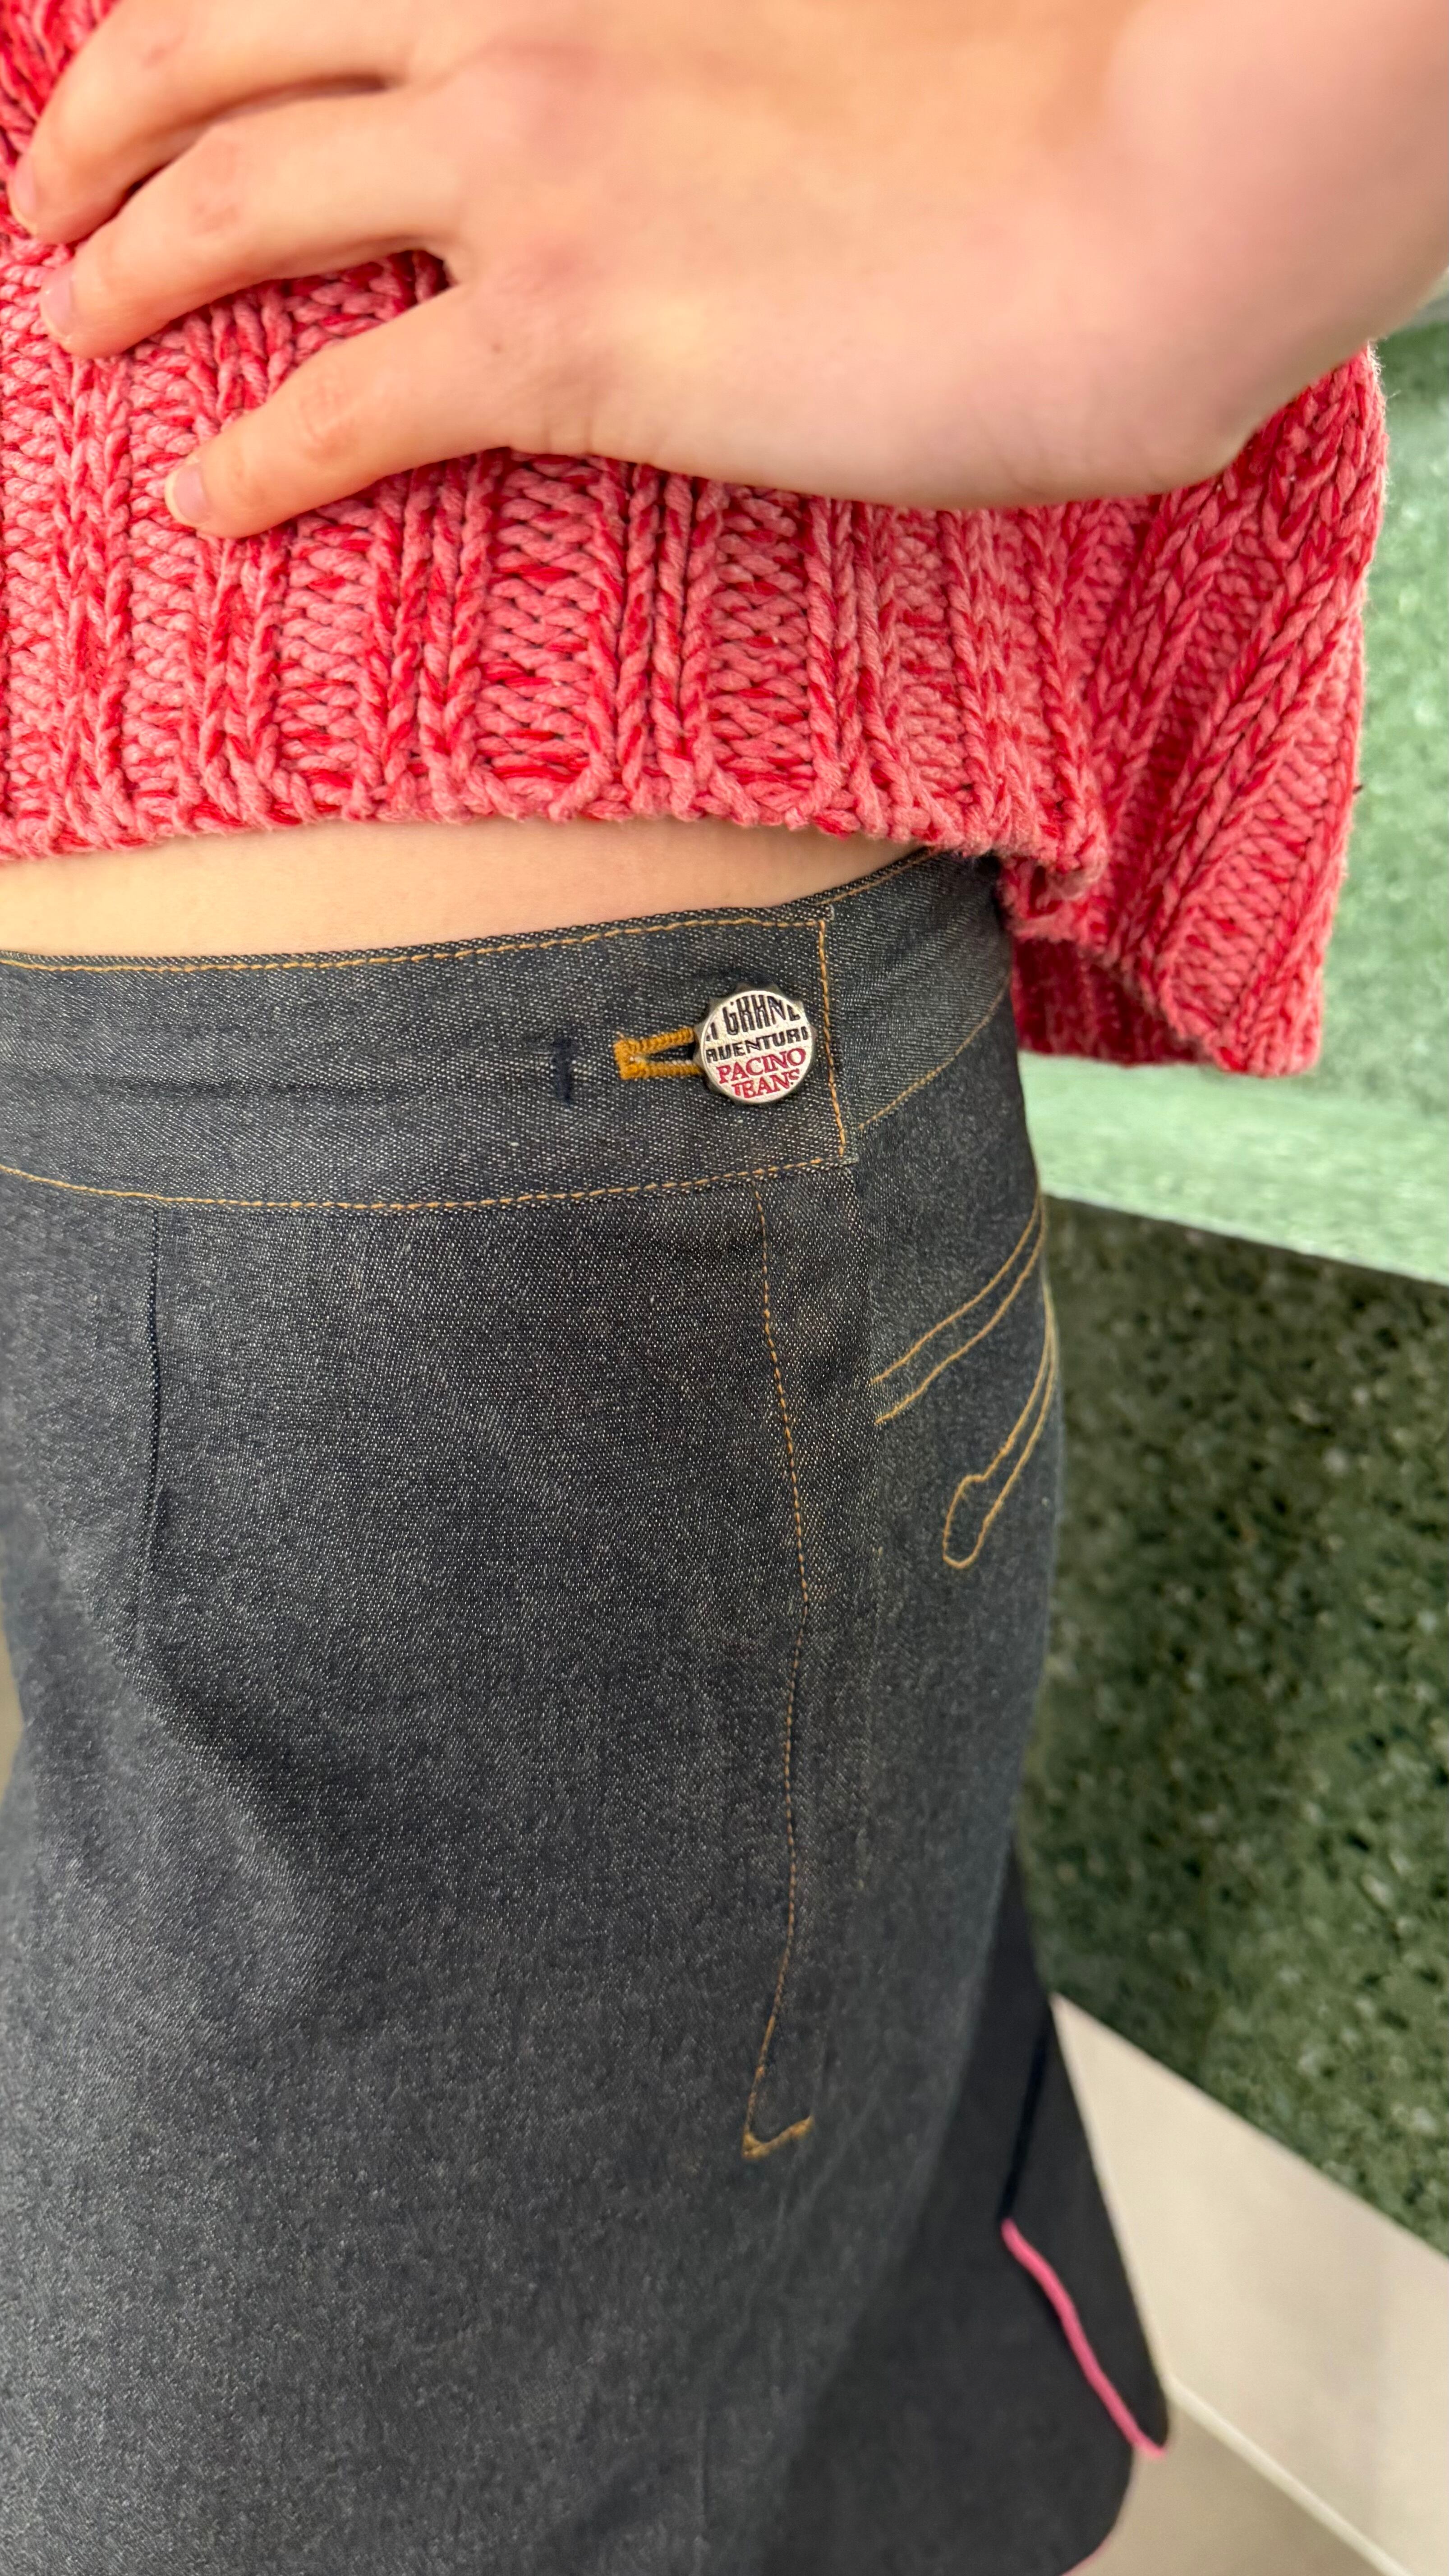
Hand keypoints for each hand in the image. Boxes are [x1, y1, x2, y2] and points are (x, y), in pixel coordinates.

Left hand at [9, 0, 1446, 536]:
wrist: (1126, 206)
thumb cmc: (1019, 135)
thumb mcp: (811, 42)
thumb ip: (692, 64)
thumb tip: (658, 138)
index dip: (201, 24)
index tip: (155, 85)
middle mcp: (518, 37)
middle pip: (216, 45)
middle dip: (99, 128)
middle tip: (49, 204)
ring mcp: (534, 180)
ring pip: (237, 200)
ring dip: (126, 270)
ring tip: (78, 338)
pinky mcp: (569, 343)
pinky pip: (341, 406)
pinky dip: (248, 458)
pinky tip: (201, 503)